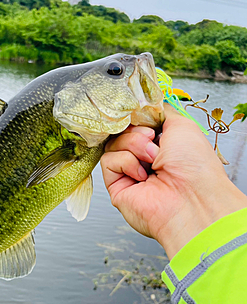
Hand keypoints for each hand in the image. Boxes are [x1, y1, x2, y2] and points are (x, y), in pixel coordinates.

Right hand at [100, 105, 246, 258]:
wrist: (191, 198)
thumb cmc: (195, 167)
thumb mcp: (182, 125)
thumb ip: (161, 112)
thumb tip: (147, 105)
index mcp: (161, 144)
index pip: (136, 122)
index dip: (138, 118)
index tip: (146, 118)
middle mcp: (145, 158)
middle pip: (122, 131)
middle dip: (137, 132)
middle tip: (153, 142)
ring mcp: (130, 172)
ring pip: (113, 143)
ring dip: (133, 145)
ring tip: (151, 159)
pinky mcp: (117, 186)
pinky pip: (108, 160)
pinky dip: (125, 162)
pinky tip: (141, 175)